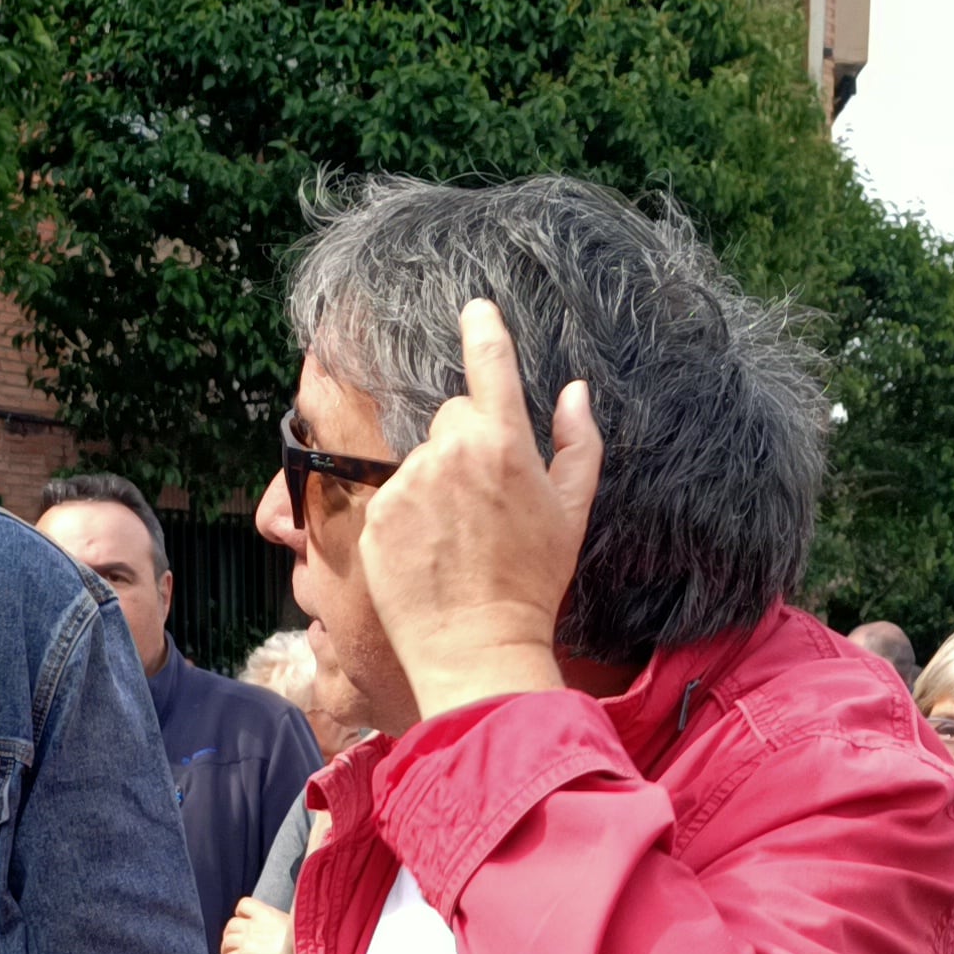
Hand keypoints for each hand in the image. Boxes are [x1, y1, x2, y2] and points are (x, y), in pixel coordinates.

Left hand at [217, 894, 292, 953]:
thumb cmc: (302, 943)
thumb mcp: (293, 923)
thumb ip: (278, 921)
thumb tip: (276, 927)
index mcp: (266, 913)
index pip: (243, 905)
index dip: (241, 913)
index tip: (244, 921)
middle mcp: (253, 924)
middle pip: (231, 924)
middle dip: (231, 933)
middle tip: (235, 943)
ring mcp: (247, 939)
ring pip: (227, 940)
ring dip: (227, 948)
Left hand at [356, 299, 603, 721]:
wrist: (476, 645)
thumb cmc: (532, 582)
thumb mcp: (572, 513)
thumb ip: (578, 444)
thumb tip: (575, 391)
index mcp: (503, 443)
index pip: (489, 365)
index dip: (483, 330)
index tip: (476, 309)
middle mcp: (449, 452)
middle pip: (454, 418)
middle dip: (468, 445)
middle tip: (485, 503)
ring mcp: (407, 482)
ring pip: (421, 458)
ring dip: (436, 481)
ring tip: (456, 535)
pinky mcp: (376, 512)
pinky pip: (393, 493)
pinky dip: (409, 512)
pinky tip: (429, 549)